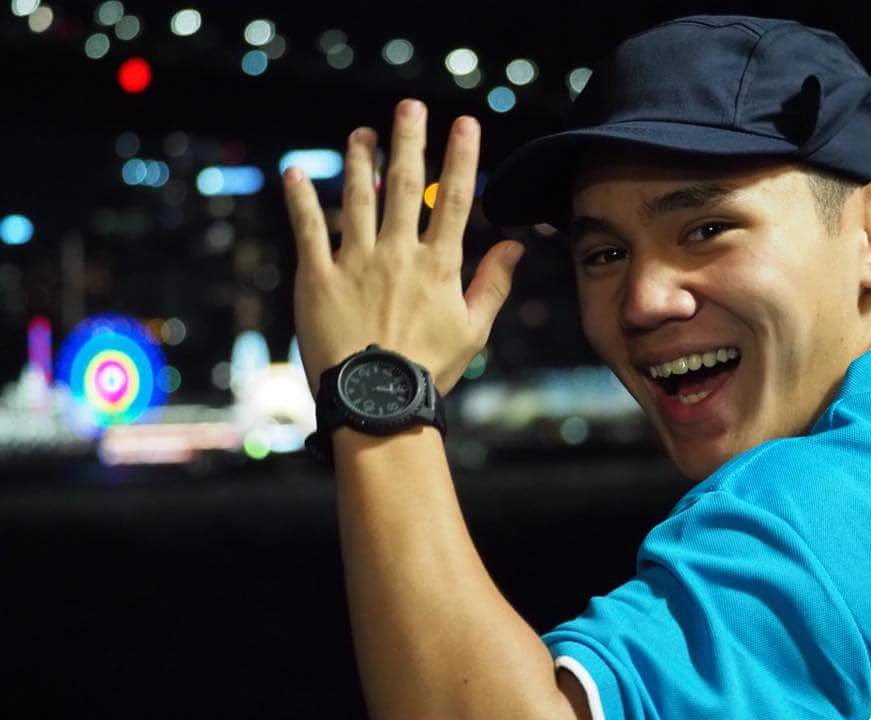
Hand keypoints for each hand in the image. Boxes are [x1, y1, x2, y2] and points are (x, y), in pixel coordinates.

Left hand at [283, 98, 525, 397]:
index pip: (453, 199)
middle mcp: (398, 254)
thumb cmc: (430, 369)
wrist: (378, 403)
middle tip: (409, 106)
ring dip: (359, 160)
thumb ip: (493, 282)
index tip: (464, 124)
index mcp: (438, 265)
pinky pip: (308, 229)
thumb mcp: (474, 330)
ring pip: (356, 198)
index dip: (461, 158)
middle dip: (409, 140)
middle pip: (403, 185)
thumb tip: (515, 244)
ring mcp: (356, 263)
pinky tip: (295, 172)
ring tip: (362, 132)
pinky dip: (301, 199)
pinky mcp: (319, 278)